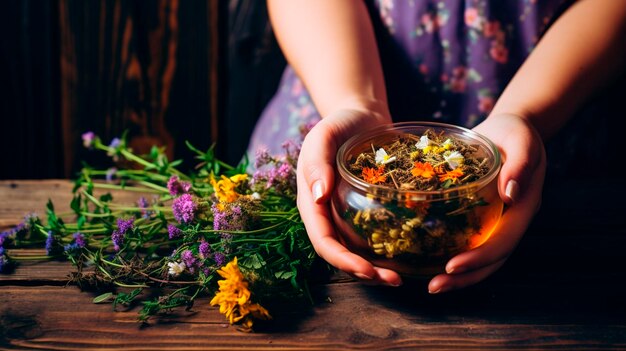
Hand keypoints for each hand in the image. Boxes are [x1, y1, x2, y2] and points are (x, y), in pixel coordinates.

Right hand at [296, 108, 402, 285]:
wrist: (360, 113)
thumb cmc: (339, 122)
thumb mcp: (323, 135)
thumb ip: (316, 162)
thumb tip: (318, 196)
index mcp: (312, 201)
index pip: (323, 240)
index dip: (342, 260)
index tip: (367, 270)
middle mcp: (328, 212)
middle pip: (341, 253)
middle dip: (363, 272)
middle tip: (394, 281)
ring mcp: (346, 212)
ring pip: (357, 250)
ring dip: (376, 267)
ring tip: (401, 276)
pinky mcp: (366, 208)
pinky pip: (374, 234)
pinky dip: (387, 249)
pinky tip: (407, 254)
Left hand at [428, 114, 546, 292]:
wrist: (509, 129)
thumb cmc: (516, 131)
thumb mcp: (522, 138)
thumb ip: (521, 162)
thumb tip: (511, 195)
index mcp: (524, 207)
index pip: (503, 241)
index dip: (479, 258)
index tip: (451, 266)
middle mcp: (512, 220)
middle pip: (492, 260)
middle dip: (465, 277)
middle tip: (434, 287)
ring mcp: (498, 221)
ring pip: (482, 257)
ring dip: (458, 275)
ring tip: (430, 285)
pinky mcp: (482, 217)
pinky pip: (468, 241)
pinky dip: (450, 253)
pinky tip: (427, 262)